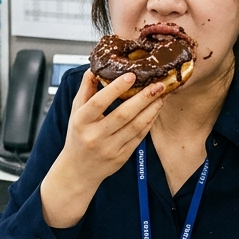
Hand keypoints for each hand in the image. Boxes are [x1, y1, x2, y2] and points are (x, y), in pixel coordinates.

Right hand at [39, 70, 165, 227]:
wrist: (78, 170)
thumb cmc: (78, 136)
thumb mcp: (76, 112)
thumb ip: (86, 89)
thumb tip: (95, 68)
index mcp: (81, 121)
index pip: (99, 102)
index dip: (116, 89)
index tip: (131, 75)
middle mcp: (95, 136)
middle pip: (122, 115)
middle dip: (143, 98)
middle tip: (158, 84)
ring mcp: (110, 148)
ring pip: (135, 126)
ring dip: (151, 109)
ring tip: (161, 95)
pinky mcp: (121, 157)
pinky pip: (139, 137)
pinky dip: (149, 122)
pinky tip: (155, 110)